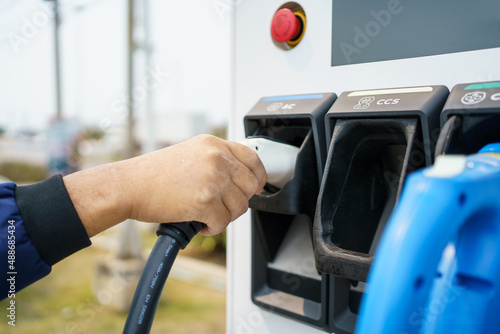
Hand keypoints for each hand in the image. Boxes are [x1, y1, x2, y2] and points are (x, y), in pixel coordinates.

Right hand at [64, 135, 266, 236]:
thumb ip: (216, 160)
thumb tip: (238, 179)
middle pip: (251, 185)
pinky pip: (223, 222)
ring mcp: (213, 179)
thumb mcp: (190, 153)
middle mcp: (217, 158)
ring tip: (206, 215)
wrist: (128, 186)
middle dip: (240, 201)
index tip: (256, 187)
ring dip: (225, 216)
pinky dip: (213, 228)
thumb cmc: (152, 174)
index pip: (253, 158)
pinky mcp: (205, 201)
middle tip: (223, 206)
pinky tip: (199, 224)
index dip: (258, 176)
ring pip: (239, 207)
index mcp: (213, 144)